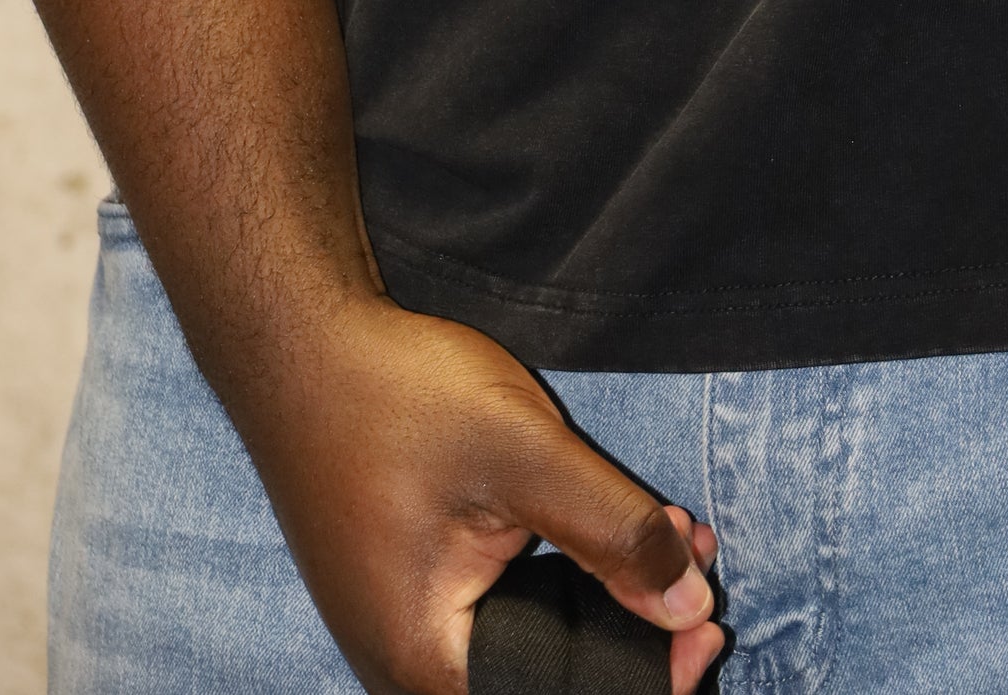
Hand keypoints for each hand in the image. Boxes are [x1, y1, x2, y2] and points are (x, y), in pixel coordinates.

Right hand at [223, 290, 723, 694]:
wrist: (299, 345)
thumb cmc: (394, 398)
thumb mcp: (522, 454)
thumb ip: (610, 531)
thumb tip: (690, 605)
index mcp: (429, 664)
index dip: (646, 684)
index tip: (708, 631)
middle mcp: (412, 667)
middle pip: (546, 684)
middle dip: (636, 634)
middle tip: (700, 567)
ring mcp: (406, 627)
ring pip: (531, 641)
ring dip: (607, 596)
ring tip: (675, 533)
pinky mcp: (413, 586)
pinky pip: (502, 606)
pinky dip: (566, 572)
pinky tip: (616, 522)